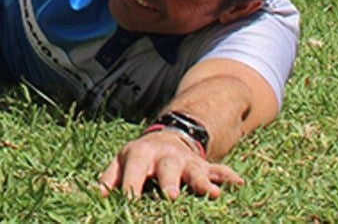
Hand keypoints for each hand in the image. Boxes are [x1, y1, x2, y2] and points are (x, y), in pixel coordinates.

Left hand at [98, 130, 243, 199]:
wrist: (168, 136)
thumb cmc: (140, 157)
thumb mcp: (122, 161)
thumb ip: (110, 177)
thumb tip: (99, 195)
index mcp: (140, 155)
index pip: (134, 172)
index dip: (132, 186)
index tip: (131, 201)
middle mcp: (165, 157)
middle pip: (167, 169)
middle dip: (169, 182)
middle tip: (171, 196)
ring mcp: (186, 161)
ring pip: (195, 171)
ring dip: (202, 182)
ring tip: (212, 193)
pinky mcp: (205, 166)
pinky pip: (219, 170)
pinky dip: (228, 176)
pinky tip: (238, 184)